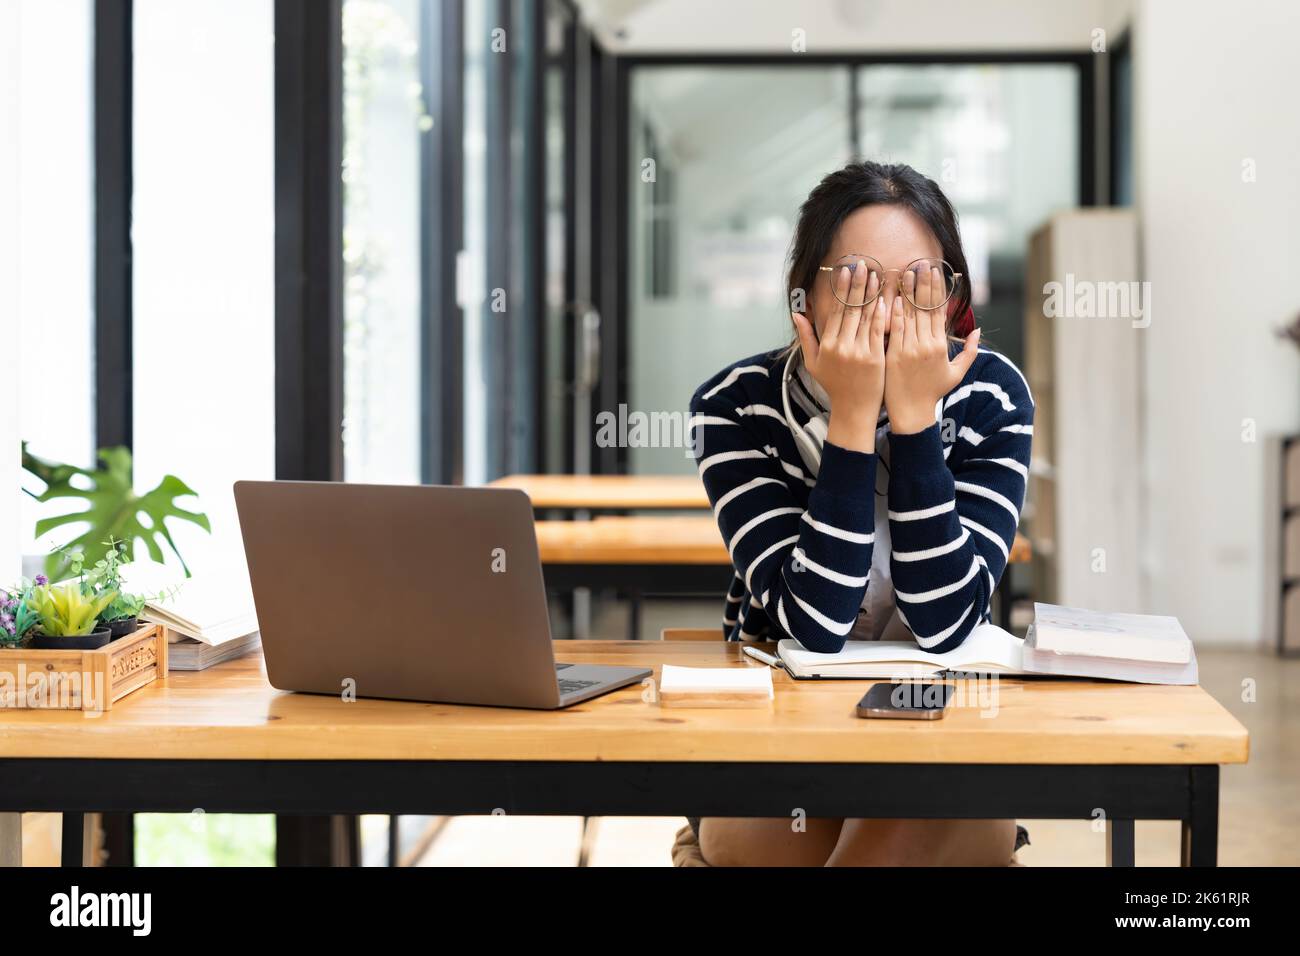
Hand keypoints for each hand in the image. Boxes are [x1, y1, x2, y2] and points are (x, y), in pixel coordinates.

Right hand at [792, 260, 888, 452]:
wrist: (853, 410)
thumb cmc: (834, 386)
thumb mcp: (813, 363)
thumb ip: (806, 337)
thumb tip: (796, 313)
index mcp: (827, 345)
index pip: (836, 311)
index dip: (842, 290)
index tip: (846, 271)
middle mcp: (842, 346)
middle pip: (851, 309)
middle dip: (858, 285)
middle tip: (864, 265)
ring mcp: (860, 352)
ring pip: (866, 317)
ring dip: (872, 294)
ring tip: (878, 275)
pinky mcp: (876, 358)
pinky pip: (879, 331)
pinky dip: (882, 314)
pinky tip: (886, 299)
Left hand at [883, 265, 980, 434]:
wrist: (911, 412)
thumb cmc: (932, 393)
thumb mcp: (956, 374)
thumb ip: (968, 352)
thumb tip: (979, 331)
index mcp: (941, 346)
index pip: (940, 311)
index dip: (938, 290)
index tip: (935, 272)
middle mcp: (926, 345)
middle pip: (926, 308)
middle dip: (924, 284)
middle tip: (922, 264)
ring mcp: (909, 349)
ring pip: (909, 314)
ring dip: (907, 292)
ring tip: (906, 272)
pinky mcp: (893, 354)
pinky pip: (894, 328)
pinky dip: (893, 312)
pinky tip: (892, 296)